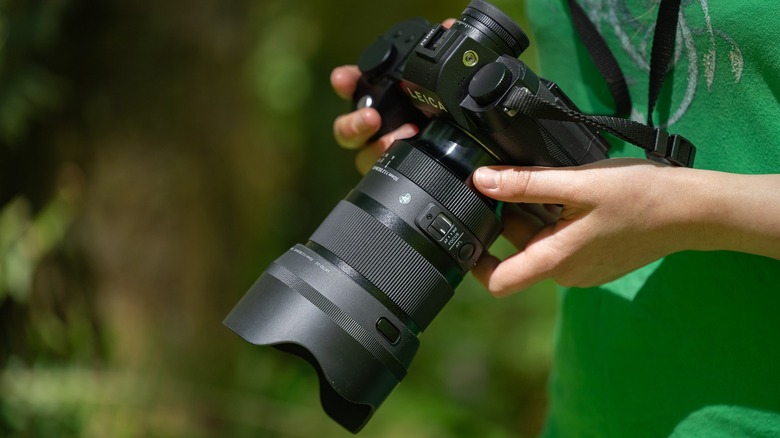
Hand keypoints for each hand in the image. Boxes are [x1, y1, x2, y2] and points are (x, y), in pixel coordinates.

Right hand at [330, 19, 454, 172]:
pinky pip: (384, 172)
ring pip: (363, 154)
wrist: (461, 147)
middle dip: (353, 123)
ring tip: (394, 141)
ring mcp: (382, 151)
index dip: (345, 82)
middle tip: (371, 118)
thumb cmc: (443, 111)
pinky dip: (390, 165)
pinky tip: (405, 155)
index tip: (342, 78)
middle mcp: (376, 127)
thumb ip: (442, 57)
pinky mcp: (392, 170)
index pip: (354, 87)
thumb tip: (447, 26)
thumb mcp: (442, 83)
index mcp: (382, 100)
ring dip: (374, 148)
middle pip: (348, 129)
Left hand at [469, 159, 779, 295]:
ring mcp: (582, 269)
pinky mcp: (595, 258)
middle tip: (513, 181)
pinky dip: (556, 218)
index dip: (474, 260)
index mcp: (555, 262)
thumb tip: (480, 181)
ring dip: (534, 214)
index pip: (497, 281)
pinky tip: (570, 192)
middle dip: (509, 219)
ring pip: (540, 243)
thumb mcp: (578, 184)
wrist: (692, 210)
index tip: (466, 227)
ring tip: (547, 180)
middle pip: (517, 252)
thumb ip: (527, 185)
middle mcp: (565, 273)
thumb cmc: (640, 196)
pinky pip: (562, 241)